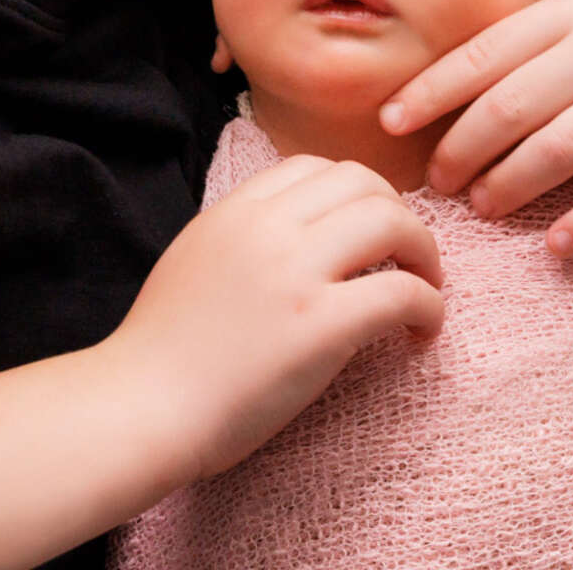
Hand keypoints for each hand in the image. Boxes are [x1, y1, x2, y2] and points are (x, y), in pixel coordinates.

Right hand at [107, 155, 442, 480]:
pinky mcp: (322, 325)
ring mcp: (297, 272)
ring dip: (424, 253)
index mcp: (235, 210)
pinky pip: (404, 292)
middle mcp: (268, 227)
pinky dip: (429, 307)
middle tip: (407, 258)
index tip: (365, 232)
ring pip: (393, 221)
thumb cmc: (163, 351)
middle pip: (363, 182)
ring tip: (425, 289)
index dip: (352, 193)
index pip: (313, 166)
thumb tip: (295, 237)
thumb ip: (241, 235)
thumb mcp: (194, 258)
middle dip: (398, 215)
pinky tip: (421, 333)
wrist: (143, 406)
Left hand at [379, 0, 572, 258]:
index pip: (485, 52)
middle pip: (516, 103)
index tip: (387, 125)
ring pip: (568, 145)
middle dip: (464, 148)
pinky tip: (555, 246)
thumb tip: (425, 80)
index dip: (431, 91)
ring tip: (483, 208)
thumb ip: (521, 36)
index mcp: (571, 10)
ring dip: (514, 183)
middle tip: (438, 184)